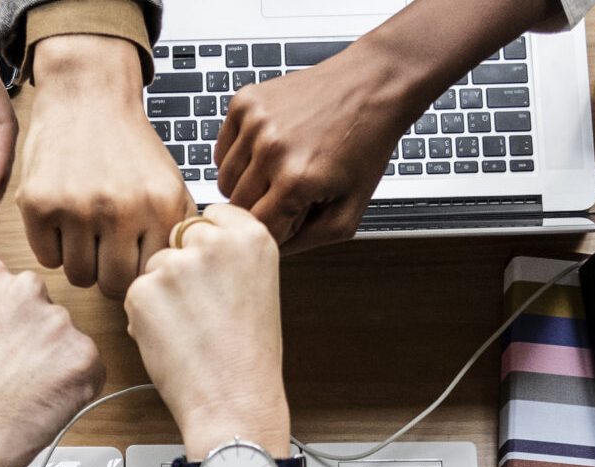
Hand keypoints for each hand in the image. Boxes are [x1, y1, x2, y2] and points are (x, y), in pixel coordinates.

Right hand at [0, 257, 107, 466]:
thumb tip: (11, 317)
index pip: (16, 289)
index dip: (9, 324)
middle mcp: (26, 289)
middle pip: (45, 311)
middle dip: (36, 340)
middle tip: (12, 372)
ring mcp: (58, 322)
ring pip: (67, 341)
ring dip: (55, 364)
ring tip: (22, 393)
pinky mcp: (84, 355)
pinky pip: (89, 369)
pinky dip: (74, 389)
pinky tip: (41, 403)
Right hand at [16, 34, 192, 298]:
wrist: (87, 96)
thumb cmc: (129, 146)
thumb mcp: (170, 182)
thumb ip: (178, 230)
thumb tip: (179, 275)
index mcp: (161, 206)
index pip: (150, 276)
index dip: (140, 272)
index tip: (132, 260)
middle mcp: (121, 209)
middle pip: (113, 285)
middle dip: (109, 274)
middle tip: (105, 251)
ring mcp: (76, 208)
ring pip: (78, 275)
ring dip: (81, 261)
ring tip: (85, 232)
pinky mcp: (38, 204)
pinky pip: (47, 258)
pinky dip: (54, 247)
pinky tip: (63, 220)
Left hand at [123, 205, 290, 457]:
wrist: (234, 400)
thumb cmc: (249, 356)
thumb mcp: (258, 287)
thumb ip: (230, 255)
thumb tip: (194, 241)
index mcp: (251, 236)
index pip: (211, 217)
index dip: (207, 247)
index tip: (213, 271)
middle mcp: (214, 242)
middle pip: (178, 238)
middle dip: (182, 267)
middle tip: (202, 309)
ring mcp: (176, 265)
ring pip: (154, 267)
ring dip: (161, 293)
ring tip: (191, 330)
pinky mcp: (143, 290)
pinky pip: (135, 294)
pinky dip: (145, 316)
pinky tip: (172, 340)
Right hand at [214, 50, 416, 250]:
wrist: (372, 85)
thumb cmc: (365, 146)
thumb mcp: (350, 211)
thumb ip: (308, 242)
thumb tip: (271, 252)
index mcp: (296, 181)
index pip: (258, 231)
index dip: (277, 229)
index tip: (295, 217)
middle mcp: (270, 149)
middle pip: (237, 207)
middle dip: (261, 207)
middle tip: (291, 193)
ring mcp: (254, 122)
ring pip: (224, 180)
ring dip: (247, 183)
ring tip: (280, 170)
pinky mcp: (244, 102)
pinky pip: (222, 150)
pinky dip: (240, 157)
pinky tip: (269, 149)